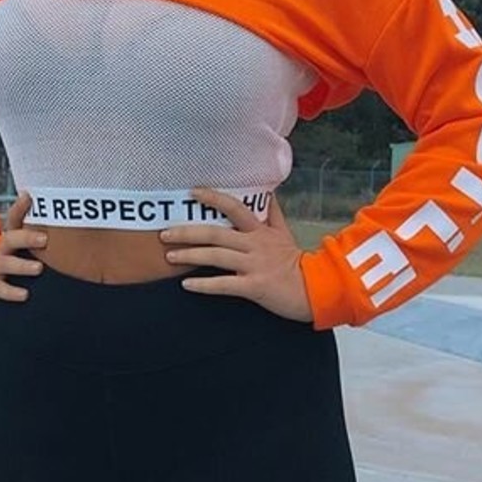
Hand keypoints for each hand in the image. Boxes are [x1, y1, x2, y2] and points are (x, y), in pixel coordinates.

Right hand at [0, 191, 46, 304]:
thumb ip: (33, 228)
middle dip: (27, 238)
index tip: (30, 198)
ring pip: (6, 265)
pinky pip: (0, 289)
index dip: (21, 207)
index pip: (14, 218)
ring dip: (22, 266)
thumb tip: (44, 204)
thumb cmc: (8, 259)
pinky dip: (12, 293)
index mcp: (10, 237)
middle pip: (10, 239)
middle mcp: (0, 249)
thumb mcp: (18, 244)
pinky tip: (25, 295)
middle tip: (45, 239)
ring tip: (39, 269)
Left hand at [160, 187, 311, 322]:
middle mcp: (254, 244)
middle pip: (215, 232)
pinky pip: (224, 284)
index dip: (213, 198)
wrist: (317, 289)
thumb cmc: (297, 262)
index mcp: (260, 231)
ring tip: (169, 256)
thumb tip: (268, 193)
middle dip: (187, 232)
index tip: (193, 192)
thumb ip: (273, 214)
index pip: (234, 207)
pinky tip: (186, 285)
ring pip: (216, 255)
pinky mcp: (255, 286)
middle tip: (165, 234)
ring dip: (189, 255)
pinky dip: (204, 284)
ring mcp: (254, 265)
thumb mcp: (285, 233)